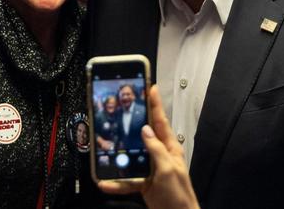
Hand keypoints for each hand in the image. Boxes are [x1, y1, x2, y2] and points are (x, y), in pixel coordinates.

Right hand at [98, 85, 199, 208]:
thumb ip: (156, 150)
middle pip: (144, 134)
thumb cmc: (178, 194)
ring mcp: (151, 168)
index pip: (161, 121)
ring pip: (132, 156)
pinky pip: (127, 179)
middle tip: (122, 107)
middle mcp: (160, 155)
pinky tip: (106, 183)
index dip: (156, 104)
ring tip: (105, 146)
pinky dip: (116, 182)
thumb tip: (145, 130)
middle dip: (132, 122)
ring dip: (119, 155)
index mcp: (170, 148)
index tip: (150, 87)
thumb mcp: (167, 170)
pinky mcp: (144, 182)